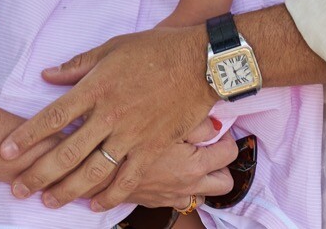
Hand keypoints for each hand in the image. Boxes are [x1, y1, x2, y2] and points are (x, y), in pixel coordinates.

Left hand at [1, 25, 217, 211]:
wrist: (200, 62)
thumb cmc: (156, 49)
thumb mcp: (112, 48)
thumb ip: (78, 65)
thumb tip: (47, 75)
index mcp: (96, 88)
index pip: (52, 117)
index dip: (26, 137)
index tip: (5, 152)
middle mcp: (109, 115)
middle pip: (67, 152)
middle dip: (38, 174)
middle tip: (18, 189)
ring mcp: (132, 135)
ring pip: (93, 172)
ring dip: (67, 190)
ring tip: (48, 202)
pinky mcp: (153, 148)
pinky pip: (128, 179)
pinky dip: (110, 196)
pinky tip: (94, 205)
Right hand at [120, 126, 235, 209]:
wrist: (95, 164)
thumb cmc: (130, 138)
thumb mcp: (166, 122)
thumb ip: (197, 123)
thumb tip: (216, 124)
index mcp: (194, 166)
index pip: (229, 154)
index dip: (226, 137)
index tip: (215, 129)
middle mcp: (187, 186)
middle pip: (224, 183)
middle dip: (221, 165)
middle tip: (208, 147)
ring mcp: (172, 197)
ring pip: (202, 196)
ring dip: (202, 179)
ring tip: (191, 159)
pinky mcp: (156, 201)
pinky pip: (180, 200)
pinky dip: (182, 188)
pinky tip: (171, 169)